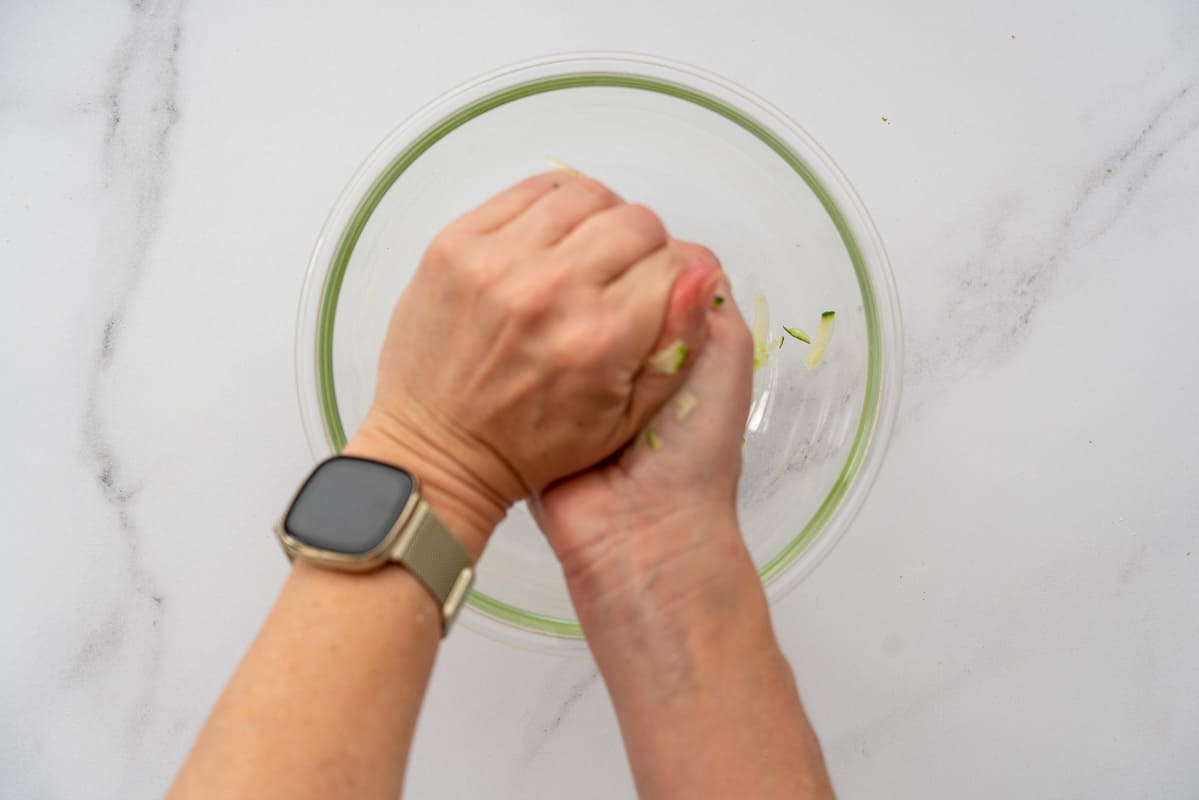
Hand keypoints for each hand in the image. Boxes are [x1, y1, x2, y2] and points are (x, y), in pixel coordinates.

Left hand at [345, 172, 719, 554]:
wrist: (436, 450)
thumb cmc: (528, 445)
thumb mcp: (625, 421)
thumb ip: (677, 347)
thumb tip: (704, 275)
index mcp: (600, 339)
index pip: (673, 264)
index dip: (676, 276)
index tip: (660, 291)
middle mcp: (550, 291)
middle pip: (636, 222)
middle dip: (644, 247)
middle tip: (624, 276)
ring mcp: (498, 262)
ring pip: (586, 195)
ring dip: (600, 219)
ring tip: (588, 254)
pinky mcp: (457, 243)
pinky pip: (528, 190)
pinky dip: (552, 207)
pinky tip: (551, 239)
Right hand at [538, 264, 759, 626]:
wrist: (640, 527)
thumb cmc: (692, 451)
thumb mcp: (724, 357)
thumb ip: (708, 300)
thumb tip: (680, 250)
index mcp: (674, 337)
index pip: (655, 266)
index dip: (643, 252)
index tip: (629, 246)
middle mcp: (627, 348)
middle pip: (606, 281)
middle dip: (599, 275)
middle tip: (594, 280)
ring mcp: (582, 369)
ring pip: (568, 306)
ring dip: (562, 300)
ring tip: (563, 299)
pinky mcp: (543, 392)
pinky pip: (535, 345)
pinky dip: (532, 332)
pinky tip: (530, 320)